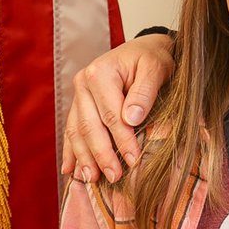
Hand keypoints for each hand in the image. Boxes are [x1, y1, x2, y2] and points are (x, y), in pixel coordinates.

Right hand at [61, 33, 175, 182]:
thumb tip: (132, 118)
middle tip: (115, 176)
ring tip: (92, 179)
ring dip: (84, 158)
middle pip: (89, 126)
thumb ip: (145, 91)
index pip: (111, 115)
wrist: (145, 49)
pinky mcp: (79, 104)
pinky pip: (72, 130)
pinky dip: (72, 151)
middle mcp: (83, 83)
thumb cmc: (153, 58)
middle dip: (101, 155)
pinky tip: (72, 170)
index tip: (134, 161)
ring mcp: (78, 95)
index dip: (122, 140)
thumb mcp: (156, 67)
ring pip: (76, 131)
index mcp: (100, 73)